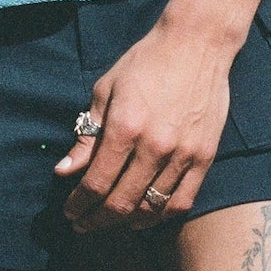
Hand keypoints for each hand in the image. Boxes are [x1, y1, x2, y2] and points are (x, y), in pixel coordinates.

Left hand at [57, 12, 236, 233]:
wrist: (196, 45)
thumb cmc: (145, 63)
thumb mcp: (105, 92)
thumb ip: (87, 136)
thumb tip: (65, 172)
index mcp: (124, 127)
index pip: (96, 182)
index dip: (79, 204)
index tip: (69, 212)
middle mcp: (154, 146)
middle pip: (121, 202)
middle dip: (97, 220)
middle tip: (83, 225)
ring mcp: (183, 154)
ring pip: (151, 208)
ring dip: (126, 222)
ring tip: (110, 223)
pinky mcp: (205, 157)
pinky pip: (182, 201)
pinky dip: (161, 216)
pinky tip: (145, 217)